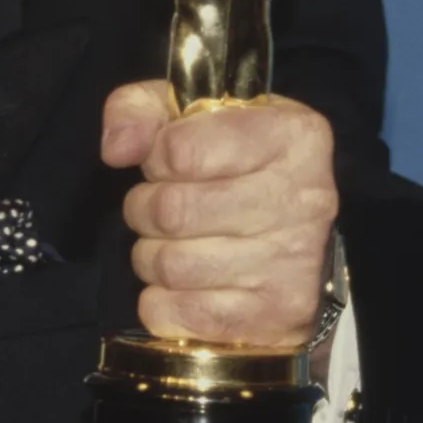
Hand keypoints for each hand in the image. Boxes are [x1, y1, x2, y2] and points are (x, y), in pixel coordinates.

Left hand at [101, 81, 335, 348]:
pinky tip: (185, 287)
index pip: (180, 150)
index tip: (169, 164)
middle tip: (162, 210)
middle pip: (171, 211)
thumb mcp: (193, 117)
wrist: (296, 240)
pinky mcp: (278, 314)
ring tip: (174, 245)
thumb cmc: (236, 167)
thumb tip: (117, 148)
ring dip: (152, 257)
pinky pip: (178, 313)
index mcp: (293, 136)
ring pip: (170, 265)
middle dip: (146, 210)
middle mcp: (305, 198)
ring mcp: (294, 261)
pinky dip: (162, 303)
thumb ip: (142, 109)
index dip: (156, 159)